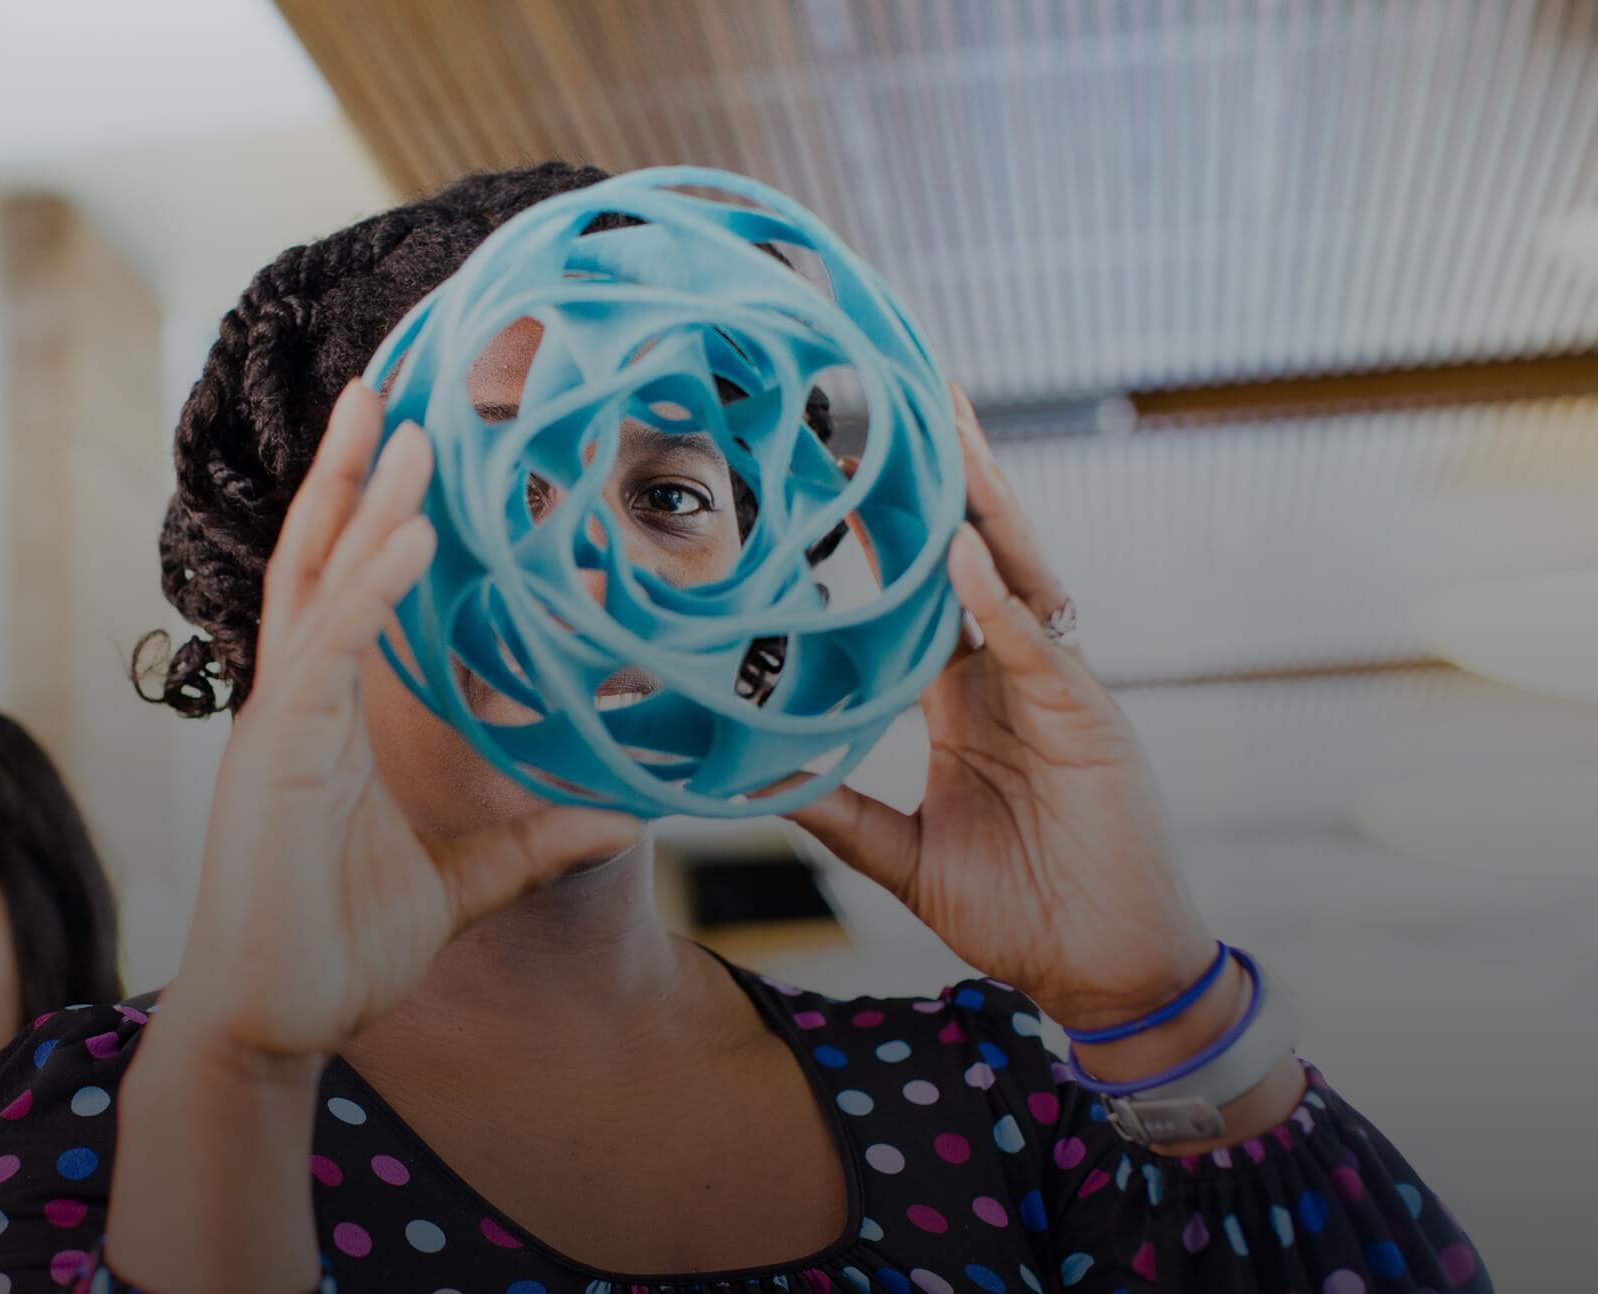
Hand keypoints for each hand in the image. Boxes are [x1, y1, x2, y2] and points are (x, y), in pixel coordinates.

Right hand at [165, 382, 643, 1061]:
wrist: (271, 1022)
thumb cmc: (335, 948)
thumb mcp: (459, 882)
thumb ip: (530, 844)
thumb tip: (622, 815)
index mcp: (323, 720)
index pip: (345, 589)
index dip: (371, 514)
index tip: (409, 445)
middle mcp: (292, 703)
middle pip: (316, 557)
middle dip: (348, 470)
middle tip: (386, 383)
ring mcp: (276, 723)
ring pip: (316, 581)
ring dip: (360, 498)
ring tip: (405, 422)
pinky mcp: (273, 754)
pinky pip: (325, 649)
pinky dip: (368, 585)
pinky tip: (410, 533)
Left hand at [786, 385, 1215, 1030]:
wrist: (1102, 976)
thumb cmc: (1021, 911)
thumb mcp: (904, 858)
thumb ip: (840, 813)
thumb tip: (760, 782)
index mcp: (969, 696)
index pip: (923, 587)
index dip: (888, 527)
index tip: (840, 461)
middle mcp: (1013, 674)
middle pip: (977, 553)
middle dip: (947, 476)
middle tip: (905, 390)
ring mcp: (1058, 689)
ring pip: (1018, 573)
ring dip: (983, 502)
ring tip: (944, 428)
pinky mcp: (1091, 722)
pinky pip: (1042, 646)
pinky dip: (1003, 600)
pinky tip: (968, 555)